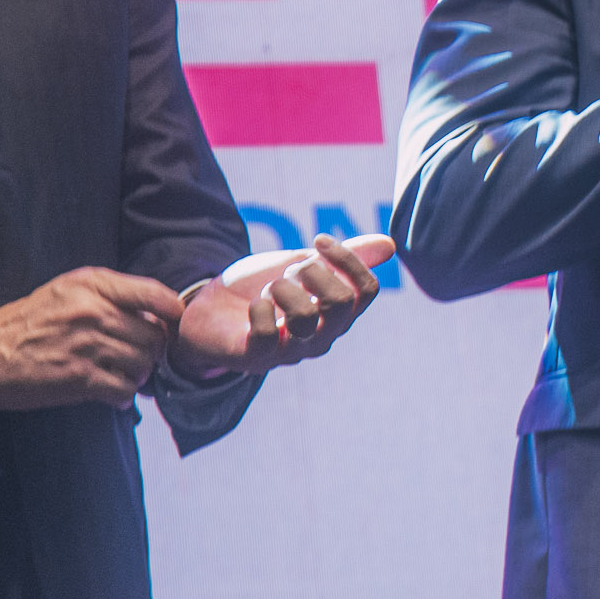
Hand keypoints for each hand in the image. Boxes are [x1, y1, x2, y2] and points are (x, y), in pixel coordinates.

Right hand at [0, 268, 186, 410]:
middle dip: (155, 348)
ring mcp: (87, 346)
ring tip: (126, 372)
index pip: (154, 293)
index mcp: (92, 285)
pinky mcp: (79, 378)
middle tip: (143, 354)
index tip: (174, 322)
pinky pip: (124, 388)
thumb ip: (111, 294)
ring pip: (143, 363)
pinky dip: (124, 393)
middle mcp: (93, 312)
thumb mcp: (67, 289)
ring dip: (141, 372)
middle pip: (155, 334)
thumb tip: (155, 312)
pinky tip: (114, 390)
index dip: (174, 311)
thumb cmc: (28, 321)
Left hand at [172, 232, 391, 377]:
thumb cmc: (261, 288)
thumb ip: (344, 258)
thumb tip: (390, 245)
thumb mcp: (302, 264)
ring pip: (305, 317)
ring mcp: (290, 352)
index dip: (347, 258)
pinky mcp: (256, 358)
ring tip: (269, 291)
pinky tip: (254, 305)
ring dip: (282, 289)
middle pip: (341, 302)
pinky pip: (267, 333)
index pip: (366, 290)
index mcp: (338, 315)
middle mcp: (321, 337)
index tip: (318, 240)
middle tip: (289, 272)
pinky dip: (260, 308)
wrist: (209, 308)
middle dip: (312, 273)